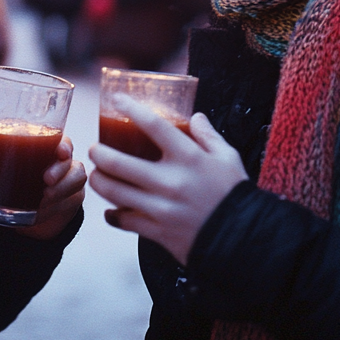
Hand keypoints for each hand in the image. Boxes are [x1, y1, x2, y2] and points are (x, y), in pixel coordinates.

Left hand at [15, 136, 86, 240]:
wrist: (24, 214)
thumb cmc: (8, 183)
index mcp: (47, 150)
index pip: (62, 142)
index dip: (63, 145)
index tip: (59, 151)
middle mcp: (63, 163)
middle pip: (72, 161)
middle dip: (60, 170)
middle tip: (46, 180)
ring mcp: (70, 181)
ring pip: (76, 180)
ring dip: (60, 190)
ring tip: (43, 199)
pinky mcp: (72, 200)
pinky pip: (70, 202)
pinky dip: (55, 208)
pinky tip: (41, 212)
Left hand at [88, 97, 246, 265]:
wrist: (244, 240)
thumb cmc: (234, 194)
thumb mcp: (227, 157)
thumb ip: (208, 134)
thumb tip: (194, 116)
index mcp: (188, 157)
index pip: (153, 125)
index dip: (131, 108)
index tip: (117, 99)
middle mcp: (170, 181)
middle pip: (119, 162)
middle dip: (99, 153)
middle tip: (95, 148)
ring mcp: (161, 208)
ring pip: (115, 192)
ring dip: (99, 181)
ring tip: (96, 174)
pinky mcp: (158, 231)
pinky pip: (124, 221)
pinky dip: (112, 215)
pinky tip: (111, 209)